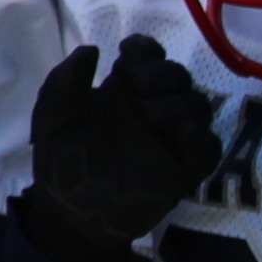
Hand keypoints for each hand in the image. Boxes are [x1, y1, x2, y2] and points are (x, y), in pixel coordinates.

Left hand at [27, 36, 223, 261]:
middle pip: (177, 76)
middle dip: (164, 72)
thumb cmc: (61, 160)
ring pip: (198, 106)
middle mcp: (152, 107)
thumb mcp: (52, 118)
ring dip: (180, 103)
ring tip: (150, 114)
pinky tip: (181, 134)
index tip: (131, 53)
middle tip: (139, 84)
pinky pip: (208, 147)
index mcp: (122, 90)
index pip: (147, 57)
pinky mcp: (185, 168)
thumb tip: (92, 49)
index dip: (145, 49)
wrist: (70, 212)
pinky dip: (201, 137)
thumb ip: (65, 82)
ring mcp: (172, 138)